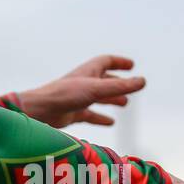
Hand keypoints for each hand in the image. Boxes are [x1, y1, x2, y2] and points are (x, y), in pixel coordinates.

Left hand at [16, 55, 144, 128]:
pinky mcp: (72, 112)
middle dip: (118, 83)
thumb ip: (121, 86)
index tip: (132, 66)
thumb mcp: (97, 89)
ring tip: (124, 104)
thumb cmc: (65, 95)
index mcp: (88, 71)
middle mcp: (83, 82)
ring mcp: (77, 98)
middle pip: (104, 79)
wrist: (40, 111)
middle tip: (131, 89)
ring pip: (98, 97)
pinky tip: (110, 122)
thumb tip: (143, 81)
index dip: (119, 63)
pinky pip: (90, 114)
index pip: (106, 61)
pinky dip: (101, 117)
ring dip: (111, 99)